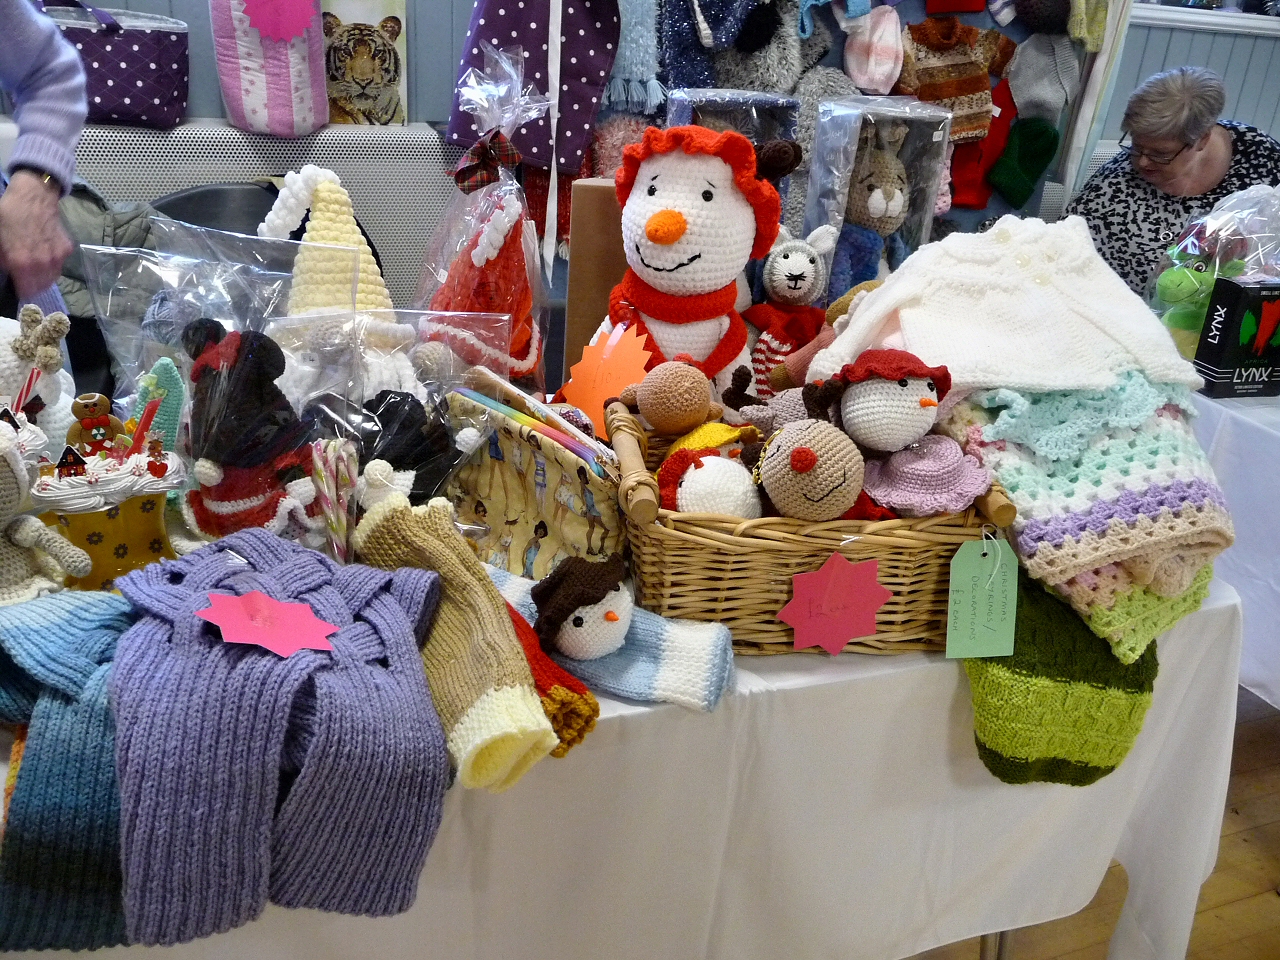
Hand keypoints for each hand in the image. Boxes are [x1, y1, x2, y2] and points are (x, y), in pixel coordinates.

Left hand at [0, 170, 71, 299]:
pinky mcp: (66, 249)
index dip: (19, 290)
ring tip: (34, 266)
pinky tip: (44, 253)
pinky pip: (59, 265)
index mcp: (22, 262)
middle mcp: (43, 264)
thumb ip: (3, 259)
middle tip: (24, 276)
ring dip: (43, 277)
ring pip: (51, 279)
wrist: (33, 196)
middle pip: (40, 288)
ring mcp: (57, 257)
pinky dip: (52, 264)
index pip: (25, 291)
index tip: (15, 284)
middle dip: (31, 285)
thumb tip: (8, 268)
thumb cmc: (10, 214)